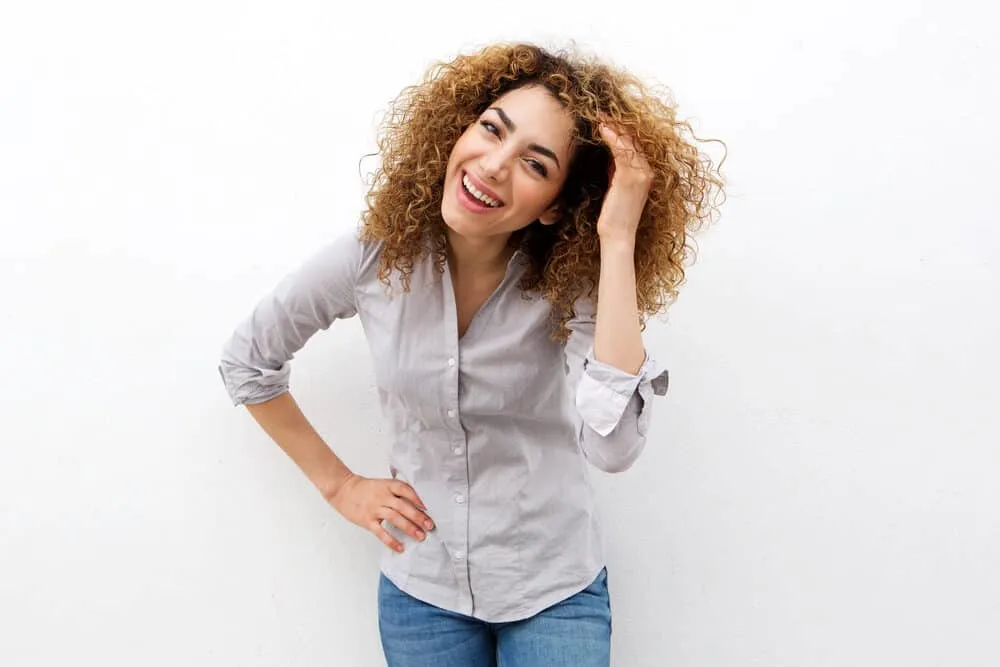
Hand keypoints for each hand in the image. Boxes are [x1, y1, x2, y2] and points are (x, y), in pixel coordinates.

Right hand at [329, 473, 433, 552]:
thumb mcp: (383, 484)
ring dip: (409, 528)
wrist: (344, 490)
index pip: (405, 490)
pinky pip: (381, 532)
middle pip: (403, 506)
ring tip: (420, 536)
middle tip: (429, 525)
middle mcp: (382, 496)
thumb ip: (397, 492)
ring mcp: (374, 509)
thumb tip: (418, 504)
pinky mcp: (367, 520)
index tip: (428, 507)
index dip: (417, 498)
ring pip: (394, 518)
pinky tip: (400, 547)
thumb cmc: (366, 488)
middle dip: (418, 516)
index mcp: (388, 485)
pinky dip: (391, 541)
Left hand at [596, 122, 653, 241]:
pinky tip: (603, 128)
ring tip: (601, 115)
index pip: (635, 145)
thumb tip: (610, 156)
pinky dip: (612, 137)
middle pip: (634, 139)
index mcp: (645, 173)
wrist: (618, 236)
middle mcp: (647, 171)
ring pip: (628, 142)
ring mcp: (641, 174)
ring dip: (614, 127)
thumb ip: (616, 171)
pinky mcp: (630, 177)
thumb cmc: (614, 216)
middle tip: (603, 110)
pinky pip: (622, 151)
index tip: (608, 118)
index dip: (622, 130)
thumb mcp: (616, 188)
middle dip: (618, 124)